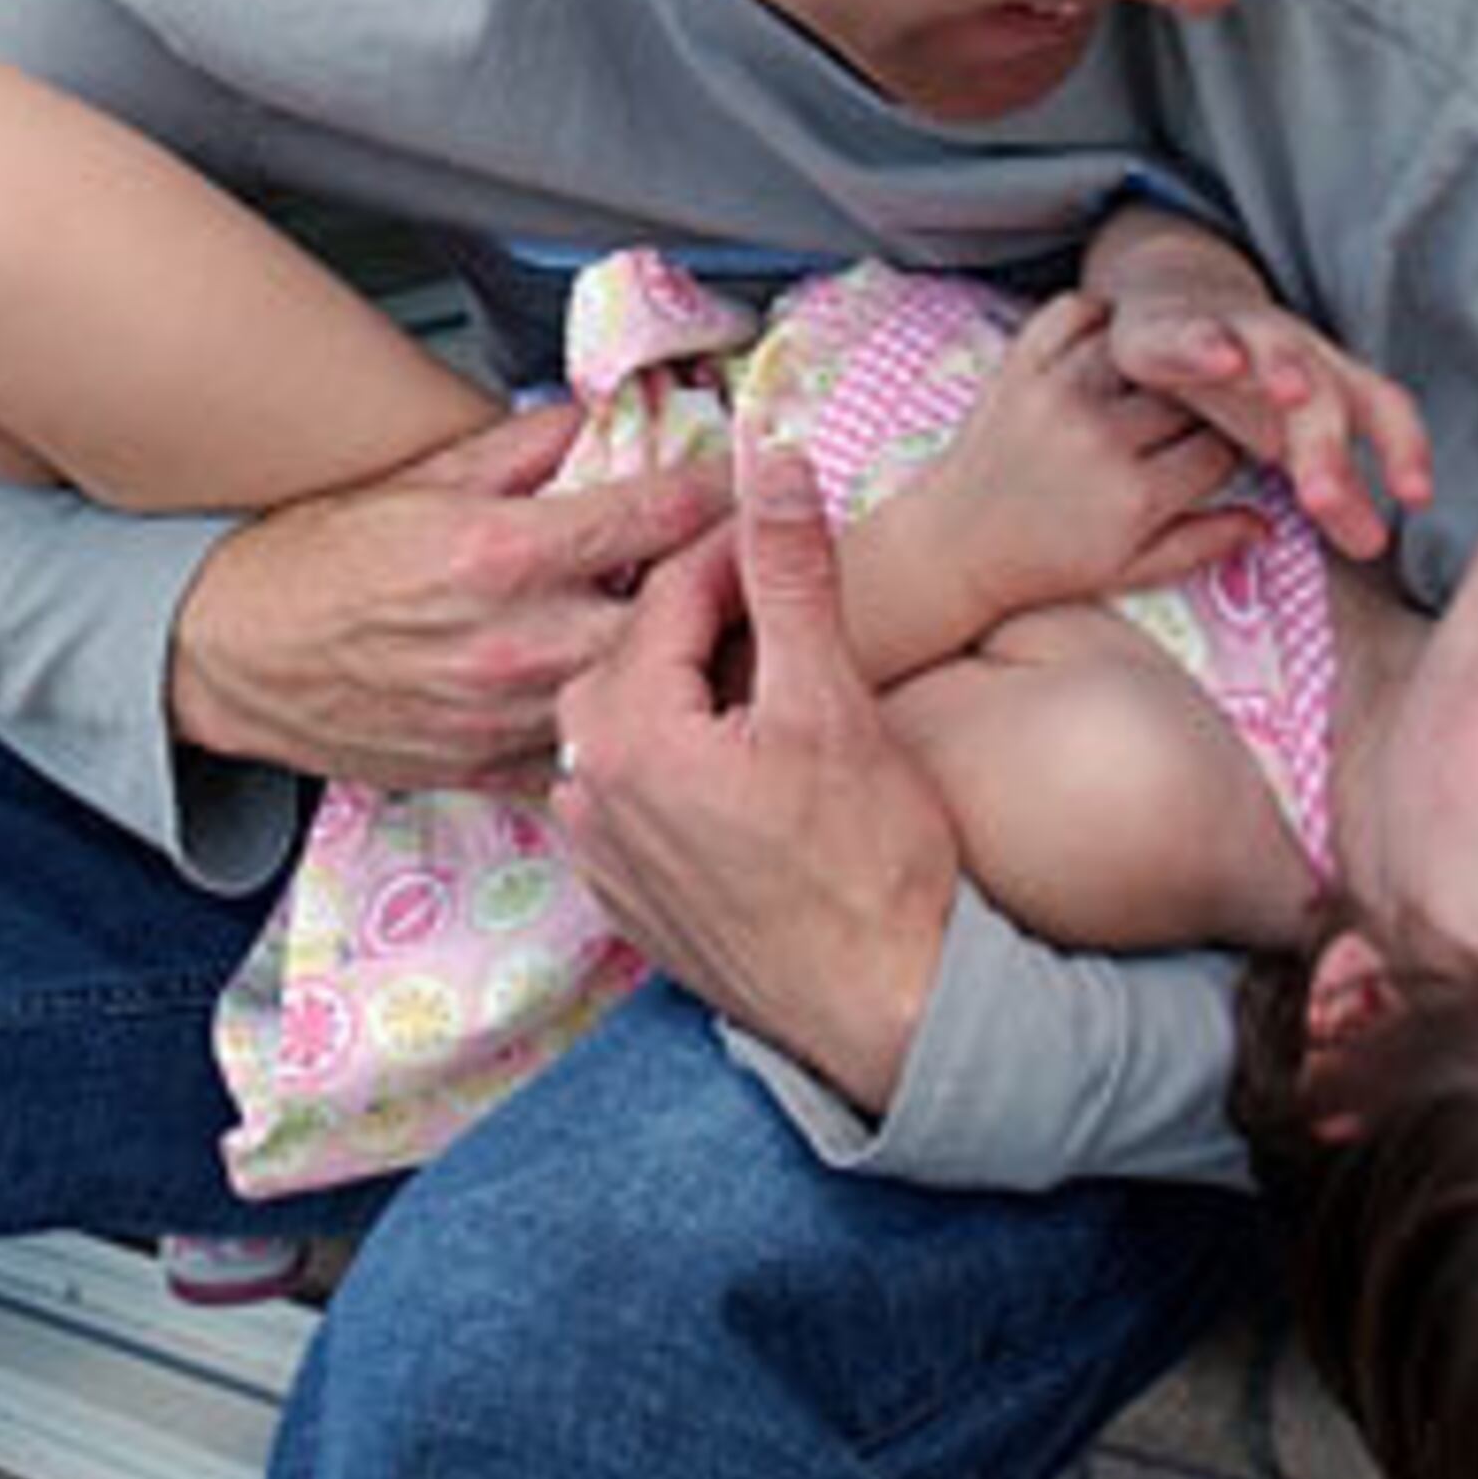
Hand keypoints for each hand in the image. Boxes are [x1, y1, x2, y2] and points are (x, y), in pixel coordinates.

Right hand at [168, 402, 727, 788]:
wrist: (229, 657)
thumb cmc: (312, 562)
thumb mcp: (416, 479)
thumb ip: (518, 450)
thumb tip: (591, 418)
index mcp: (498, 553)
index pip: (648, 515)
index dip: (714, 490)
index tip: (746, 474)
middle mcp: (511, 640)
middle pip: (665, 613)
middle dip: (712, 582)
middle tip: (745, 557)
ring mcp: (502, 714)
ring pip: (635, 691)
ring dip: (676, 659)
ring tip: (706, 630)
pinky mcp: (485, 766)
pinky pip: (583, 755)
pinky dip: (615, 727)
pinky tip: (634, 703)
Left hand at [557, 434, 958, 1112]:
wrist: (890, 1012)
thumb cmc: (871, 867)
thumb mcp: (832, 700)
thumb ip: (791, 574)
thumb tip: (773, 466)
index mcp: (625, 735)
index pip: (668, 593)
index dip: (734, 548)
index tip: (785, 529)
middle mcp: (587, 795)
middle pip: (633, 656)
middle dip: (701, 618)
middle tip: (778, 604)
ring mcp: (599, 856)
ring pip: (627, 726)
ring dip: (685, 689)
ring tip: (764, 681)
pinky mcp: (626, 900)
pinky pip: (630, 796)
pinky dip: (676, 761)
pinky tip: (742, 765)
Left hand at [880, 292, 1251, 625]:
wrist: (954, 545)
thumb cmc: (1050, 565)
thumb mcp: (1131, 570)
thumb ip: (1203, 544)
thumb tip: (1270, 523)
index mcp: (1134, 496)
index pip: (1220, 447)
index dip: (1232, 447)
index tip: (1227, 448)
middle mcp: (1098, 440)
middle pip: (1186, 394)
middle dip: (1202, 401)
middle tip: (1203, 406)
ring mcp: (1055, 395)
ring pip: (1137, 346)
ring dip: (1153, 357)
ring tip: (1163, 373)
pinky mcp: (1018, 368)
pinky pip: (1072, 312)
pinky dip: (1096, 316)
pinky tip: (1112, 340)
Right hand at [1102, 289, 1430, 560]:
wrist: (1178, 307)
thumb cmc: (1247, 388)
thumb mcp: (1293, 442)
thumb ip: (1335, 492)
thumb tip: (1373, 546)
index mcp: (1333, 383)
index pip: (1384, 409)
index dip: (1404, 447)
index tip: (1415, 497)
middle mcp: (1298, 354)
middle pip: (1325, 396)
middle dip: (1325, 449)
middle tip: (1323, 503)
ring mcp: (1242, 335)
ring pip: (1273, 350)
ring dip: (1285, 369)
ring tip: (1293, 395)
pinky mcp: (1181, 328)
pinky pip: (1196, 334)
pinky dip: (1210, 345)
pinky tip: (1224, 361)